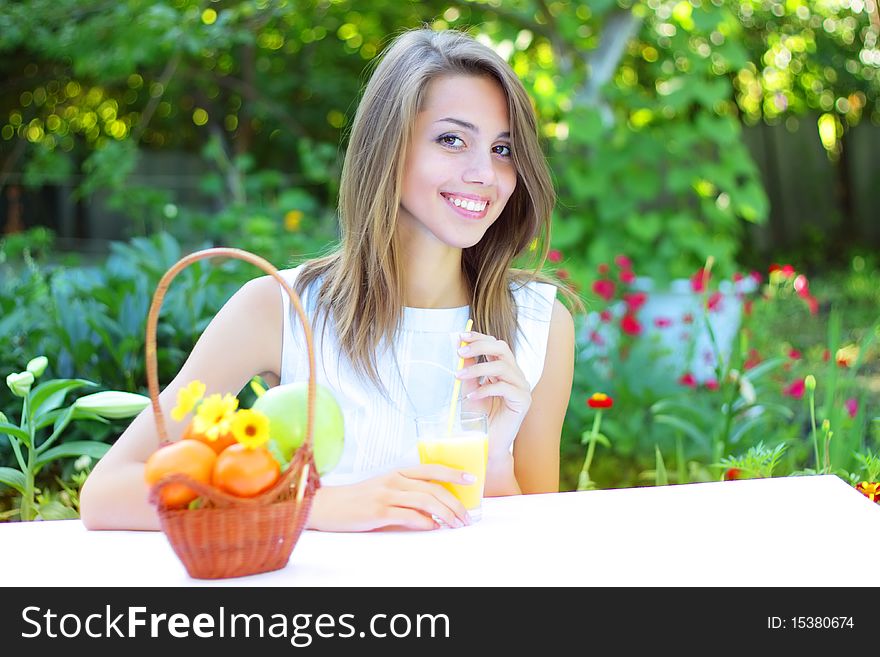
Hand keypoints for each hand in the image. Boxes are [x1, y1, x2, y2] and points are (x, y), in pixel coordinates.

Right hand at [307, 464, 473, 531]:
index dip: (453, 474)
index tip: (471, 480)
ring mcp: (386, 495)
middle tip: (466, 517)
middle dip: (455, 504)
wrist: (326, 505)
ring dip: (445, 514)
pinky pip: (408, 515)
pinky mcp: (378, 511)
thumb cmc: (356, 500)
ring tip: (455, 525)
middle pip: (433, 489)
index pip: (431, 469)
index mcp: (397, 473)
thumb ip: (405, 494)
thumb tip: (432, 511)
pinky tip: (433, 527)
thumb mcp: (383, 489)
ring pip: (425, 501)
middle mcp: (394, 480)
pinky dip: (424, 522)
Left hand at [455, 330, 531, 457]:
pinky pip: (504, 388)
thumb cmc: (479, 418)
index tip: (461, 336)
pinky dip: (485, 389)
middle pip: (502, 349)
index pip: (496, 345)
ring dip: (477, 369)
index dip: (480, 338)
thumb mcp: (469, 388)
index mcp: (505, 370)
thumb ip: (468, 369)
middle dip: (480, 346)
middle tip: (460, 352)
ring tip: (459, 376)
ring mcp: (522, 387)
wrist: (487, 444)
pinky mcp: (523, 401)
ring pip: (502, 367)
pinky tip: (471, 397)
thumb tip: (459, 346)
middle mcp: (516, 375)